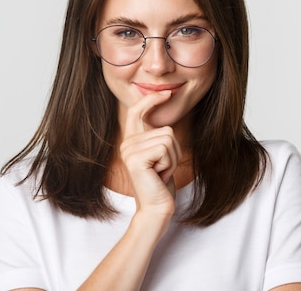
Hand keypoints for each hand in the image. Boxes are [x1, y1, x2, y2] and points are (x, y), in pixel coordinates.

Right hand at [119, 90, 181, 219]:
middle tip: (162, 169)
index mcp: (131, 141)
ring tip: (160, 172)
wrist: (156, 208)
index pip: (137, 111)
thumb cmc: (161, 183)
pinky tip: (159, 175)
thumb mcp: (160, 156)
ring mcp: (129, 150)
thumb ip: (158, 138)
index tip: (167, 93)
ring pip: (168, 139)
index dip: (151, 100)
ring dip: (172, 159)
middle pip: (165, 129)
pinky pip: (165, 148)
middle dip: (173, 151)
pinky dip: (169, 163)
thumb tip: (167, 121)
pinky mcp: (136, 159)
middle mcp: (127, 143)